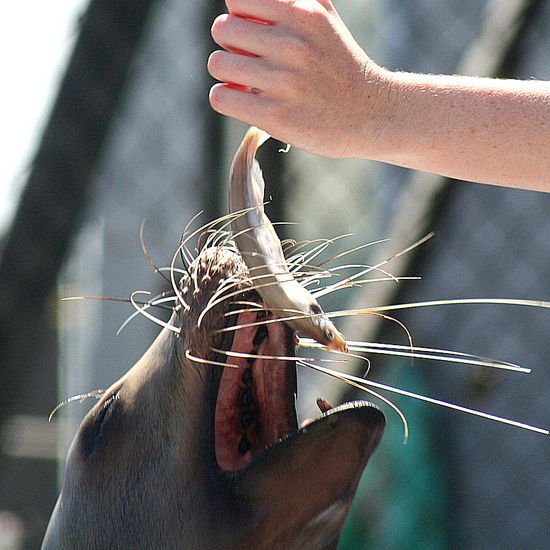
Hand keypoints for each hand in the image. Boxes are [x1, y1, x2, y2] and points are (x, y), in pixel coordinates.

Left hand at [208, 0, 388, 157]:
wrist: (371, 115)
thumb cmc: (341, 67)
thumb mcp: (326, 20)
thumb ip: (294, 0)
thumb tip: (246, 1)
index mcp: (304, 14)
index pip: (237, 0)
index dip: (238, 17)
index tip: (252, 36)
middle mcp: (295, 44)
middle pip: (223, 29)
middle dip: (229, 45)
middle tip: (247, 60)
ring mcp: (285, 82)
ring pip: (218, 63)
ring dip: (226, 74)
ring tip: (246, 83)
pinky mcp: (276, 116)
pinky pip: (221, 97)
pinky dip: (225, 98)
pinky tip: (242, 101)